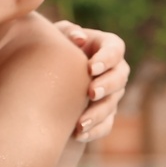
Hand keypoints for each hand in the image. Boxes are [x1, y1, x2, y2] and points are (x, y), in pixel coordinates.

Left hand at [53, 21, 128, 142]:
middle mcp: (114, 70)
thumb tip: (79, 38)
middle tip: (90, 92)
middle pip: (120, 77)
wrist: (45, 76)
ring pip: (113, 103)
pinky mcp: (105, 114)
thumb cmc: (52, 48)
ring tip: (81, 121)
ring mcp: (111, 94)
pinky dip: (94, 131)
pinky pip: (106, 125)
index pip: (115, 49)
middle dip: (107, 86)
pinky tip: (79, 134)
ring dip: (99, 113)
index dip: (107, 59)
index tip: (91, 68)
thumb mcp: (56, 36)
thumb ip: (67, 32)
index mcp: (105, 46)